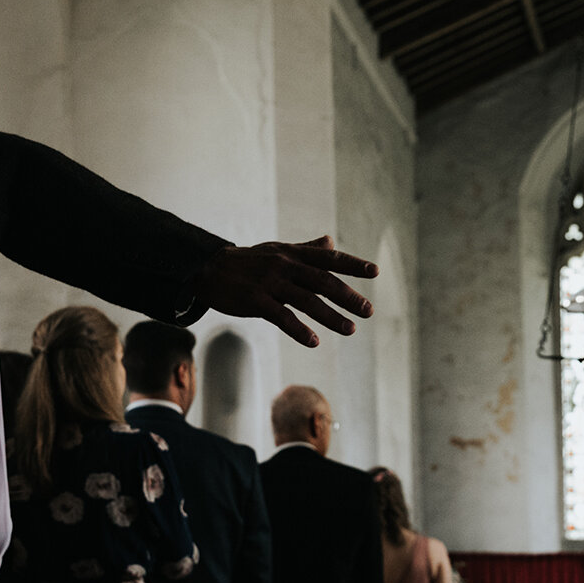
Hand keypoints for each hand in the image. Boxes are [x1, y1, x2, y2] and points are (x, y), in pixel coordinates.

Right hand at [190, 236, 375, 347]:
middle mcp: (285, 265)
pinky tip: (315, 341)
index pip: (328, 258)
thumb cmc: (249, 261)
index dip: (352, 264)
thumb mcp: (278, 250)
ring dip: (331, 317)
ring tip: (351, 330)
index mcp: (293, 253)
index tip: (375, 272)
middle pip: (323, 281)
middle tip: (369, 310)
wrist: (208, 268)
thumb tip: (330, 241)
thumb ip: (306, 249)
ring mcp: (270, 283)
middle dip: (348, 296)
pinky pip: (282, 317)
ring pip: (307, 301)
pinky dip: (299, 330)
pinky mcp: (255, 300)